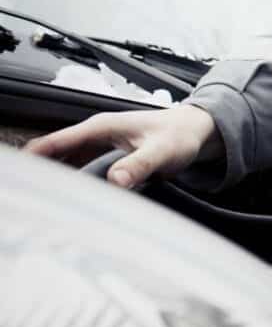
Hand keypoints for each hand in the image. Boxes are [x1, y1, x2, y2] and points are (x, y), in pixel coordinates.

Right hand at [23, 104, 220, 188]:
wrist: (197, 130)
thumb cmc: (180, 136)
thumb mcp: (162, 151)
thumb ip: (139, 165)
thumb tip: (116, 180)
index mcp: (102, 127)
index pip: (58, 141)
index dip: (35, 156)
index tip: (19, 174)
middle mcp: (97, 132)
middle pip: (56, 151)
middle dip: (39, 169)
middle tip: (27, 195)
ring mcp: (101, 142)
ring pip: (67, 159)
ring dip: (53, 174)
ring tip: (40, 199)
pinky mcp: (107, 153)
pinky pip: (79, 164)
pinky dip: (69, 176)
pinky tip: (64, 194)